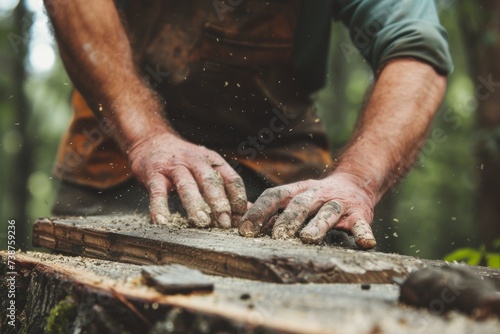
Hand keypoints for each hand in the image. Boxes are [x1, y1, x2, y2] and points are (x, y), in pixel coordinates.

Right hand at [129, 132, 246, 226]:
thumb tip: (249, 212)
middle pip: (210, 180)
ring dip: (195, 204)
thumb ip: (226, 190)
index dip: (239, 198)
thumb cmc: (184, 162)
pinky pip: (157, 192)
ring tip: (201, 222)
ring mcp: (174, 166)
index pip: (231, 178)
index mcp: (213, 161)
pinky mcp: (154, 174)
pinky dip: (160, 208)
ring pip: (186, 185)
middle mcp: (195, 161)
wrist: (151, 141)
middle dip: (219, 202)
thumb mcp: (207, 170)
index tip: (242, 218)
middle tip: (225, 223)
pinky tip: (163, 222)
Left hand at [238, 173, 377, 249]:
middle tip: (277, 236)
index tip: (245, 230)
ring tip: (308, 238)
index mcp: (296, 191)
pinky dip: (364, 234)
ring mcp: (338, 204)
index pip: (274, 196)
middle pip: (300, 204)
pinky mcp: (359, 214)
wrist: (355, 183)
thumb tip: (237, 217)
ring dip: (318, 225)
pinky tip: (365, 244)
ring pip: (327, 212)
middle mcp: (316, 195)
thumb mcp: (293, 197)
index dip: (260, 212)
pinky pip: (361, 224)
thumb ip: (270, 209)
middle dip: (288, 219)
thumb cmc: (315, 198)